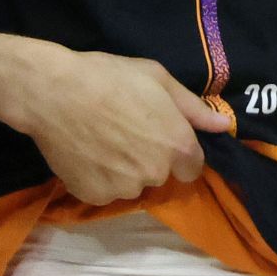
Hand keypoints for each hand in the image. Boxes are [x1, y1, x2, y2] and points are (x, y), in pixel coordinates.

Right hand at [2, 46, 227, 204]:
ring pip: (132, 184)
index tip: (159, 137)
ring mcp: (123, 188)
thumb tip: (223, 125)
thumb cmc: (110, 78)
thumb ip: (194, 108)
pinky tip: (86, 153)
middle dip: (149, 159)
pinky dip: (98, 178)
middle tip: (125, 131)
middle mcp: (155, 173)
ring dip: (123, 170)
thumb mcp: (159, 80)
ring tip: (102, 140)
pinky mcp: (93, 196)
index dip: (178, 153)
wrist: (53, 93)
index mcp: (178, 146)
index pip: (193, 168)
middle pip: (161, 175)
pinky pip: (104, 191)